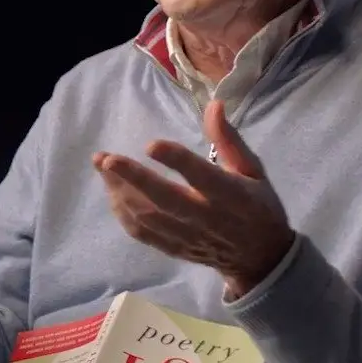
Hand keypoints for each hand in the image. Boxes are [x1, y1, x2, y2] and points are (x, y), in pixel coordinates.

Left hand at [93, 100, 295, 298]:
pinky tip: (112, 192)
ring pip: (147, 216)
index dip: (175, 160)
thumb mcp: (252, 170)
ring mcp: (186, 236)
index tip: (151, 145)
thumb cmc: (258, 205)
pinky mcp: (173, 248)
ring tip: (103, 167)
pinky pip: (142, 233)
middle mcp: (205, 217)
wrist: (259, 257)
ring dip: (120, 192)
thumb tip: (213, 105)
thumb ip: (228, 140)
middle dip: (133, 178)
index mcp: (230, 195)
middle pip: (164, 199)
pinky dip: (123, 213)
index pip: (201, 176)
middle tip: (107, 159)